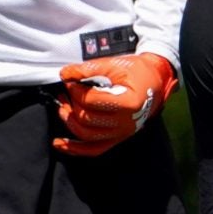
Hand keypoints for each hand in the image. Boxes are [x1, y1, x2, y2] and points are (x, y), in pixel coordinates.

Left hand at [53, 53, 175, 156]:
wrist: (154, 82)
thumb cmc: (137, 71)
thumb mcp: (114, 64)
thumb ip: (88, 69)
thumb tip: (65, 74)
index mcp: (128, 103)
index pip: (91, 101)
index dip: (75, 90)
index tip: (70, 80)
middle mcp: (126, 122)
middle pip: (86, 118)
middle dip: (71, 103)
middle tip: (67, 90)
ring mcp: (122, 133)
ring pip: (86, 135)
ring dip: (69, 121)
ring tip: (63, 107)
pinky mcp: (117, 138)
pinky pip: (94, 149)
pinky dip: (74, 149)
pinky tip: (59, 143)